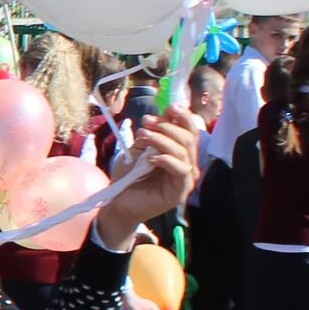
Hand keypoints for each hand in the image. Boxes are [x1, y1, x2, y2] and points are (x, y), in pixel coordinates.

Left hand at [95, 106, 200, 244]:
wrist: (119, 202)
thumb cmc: (129, 177)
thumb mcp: (139, 149)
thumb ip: (152, 134)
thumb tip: (164, 113)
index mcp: (180, 153)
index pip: (189, 131)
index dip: (182, 117)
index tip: (168, 107)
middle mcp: (187, 164)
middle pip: (189, 138)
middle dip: (168, 126)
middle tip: (148, 121)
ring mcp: (185, 179)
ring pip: (184, 152)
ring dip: (163, 140)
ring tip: (144, 135)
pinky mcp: (180, 192)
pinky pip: (180, 170)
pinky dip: (166, 160)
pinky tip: (150, 158)